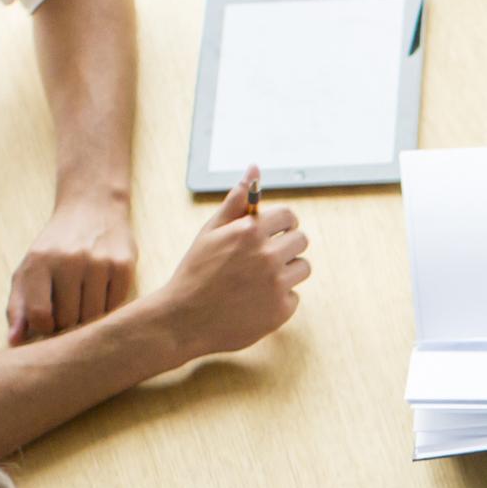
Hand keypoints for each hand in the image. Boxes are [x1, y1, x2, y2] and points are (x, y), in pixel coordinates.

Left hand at [9, 186, 136, 341]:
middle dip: (67, 323)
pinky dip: (108, 308)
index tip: (48, 321)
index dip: (43, 328)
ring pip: (93, 318)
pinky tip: (102, 293)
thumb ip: (18, 307)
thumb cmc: (55, 248)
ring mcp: (99, 263)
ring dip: (88, 319)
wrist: (92, 208)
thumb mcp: (29, 271)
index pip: (39, 316)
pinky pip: (115, 307)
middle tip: (69, 309)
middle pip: (68, 320)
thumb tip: (14, 342)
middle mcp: (69, 260)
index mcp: (39, 262)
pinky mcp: (124, 266)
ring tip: (84, 302)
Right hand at [144, 167, 307, 362]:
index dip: (282, 225)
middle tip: (263, 259)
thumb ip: (236, 201)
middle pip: (301, 241)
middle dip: (285, 246)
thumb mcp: (211, 232)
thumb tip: (255, 167)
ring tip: (258, 281)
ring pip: (302, 268)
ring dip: (286, 272)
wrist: (184, 320)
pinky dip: (278, 300)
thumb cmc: (196, 271)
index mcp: (249, 231)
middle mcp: (266, 255)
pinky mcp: (281, 311)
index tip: (274, 233)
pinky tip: (254, 303)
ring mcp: (276, 284)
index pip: (289, 217)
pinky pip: (294, 296)